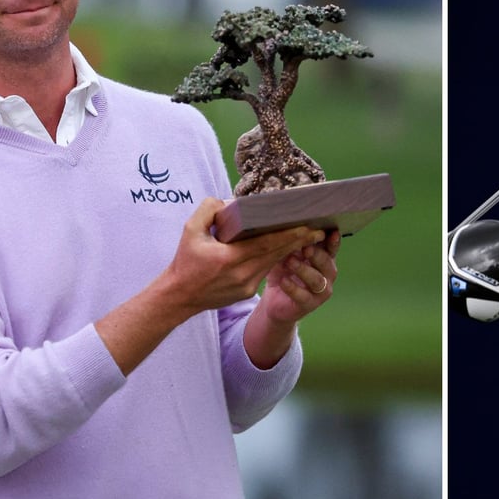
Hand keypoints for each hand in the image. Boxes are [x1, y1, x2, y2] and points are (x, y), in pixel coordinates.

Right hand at [96, 199, 322, 375]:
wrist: (179, 297)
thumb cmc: (184, 262)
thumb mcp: (190, 230)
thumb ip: (209, 210)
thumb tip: (231, 202)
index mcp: (230, 259)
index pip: (266, 244)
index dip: (288, 235)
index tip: (307, 226)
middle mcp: (242, 274)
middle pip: (276, 254)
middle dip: (299, 242)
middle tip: (319, 230)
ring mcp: (246, 286)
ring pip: (273, 263)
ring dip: (291, 250)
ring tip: (308, 237)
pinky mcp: (246, 293)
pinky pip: (264, 271)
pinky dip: (275, 260)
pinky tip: (287, 249)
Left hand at [259, 230, 340, 323]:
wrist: (275, 300)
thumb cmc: (283, 271)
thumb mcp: (286, 255)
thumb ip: (292, 245)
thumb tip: (290, 229)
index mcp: (324, 259)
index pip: (331, 248)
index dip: (333, 241)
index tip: (332, 232)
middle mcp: (327, 274)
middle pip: (326, 262)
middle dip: (317, 254)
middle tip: (306, 247)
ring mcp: (321, 291)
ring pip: (317, 280)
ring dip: (304, 269)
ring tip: (290, 262)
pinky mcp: (309, 304)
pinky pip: (303, 296)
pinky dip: (293, 288)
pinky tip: (283, 281)